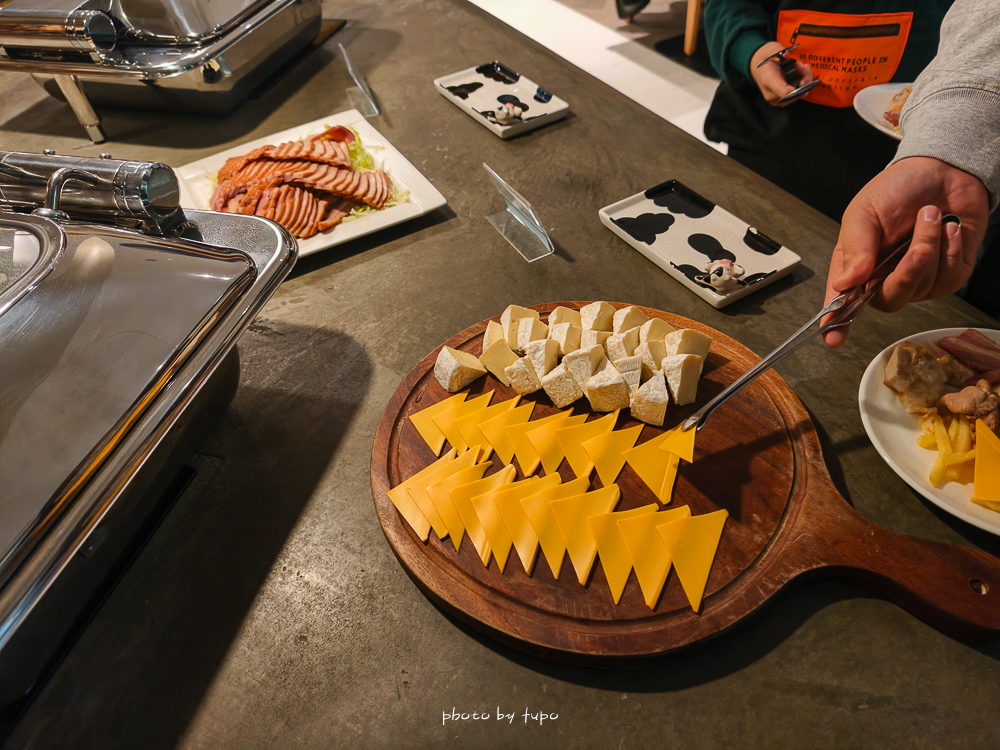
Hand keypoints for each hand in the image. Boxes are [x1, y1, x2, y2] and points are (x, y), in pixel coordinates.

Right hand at [750, 42, 812, 106]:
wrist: (758, 68)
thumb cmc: (765, 60)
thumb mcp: (769, 50)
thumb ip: (777, 51)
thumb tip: (786, 54)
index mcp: (768, 81)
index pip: (785, 92)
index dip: (799, 86)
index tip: (802, 70)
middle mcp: (772, 94)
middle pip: (795, 94)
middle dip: (804, 79)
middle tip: (801, 65)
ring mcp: (777, 100)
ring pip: (798, 95)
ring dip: (805, 81)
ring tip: (801, 67)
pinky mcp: (782, 100)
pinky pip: (796, 95)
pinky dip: (803, 84)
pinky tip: (801, 73)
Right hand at [822, 157, 989, 347]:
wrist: (944, 171)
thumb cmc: (897, 189)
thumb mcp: (865, 211)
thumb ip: (856, 247)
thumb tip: (845, 284)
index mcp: (855, 266)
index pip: (841, 301)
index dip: (836, 322)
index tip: (833, 338)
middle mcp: (883, 278)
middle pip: (888, 300)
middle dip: (907, 272)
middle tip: (918, 242)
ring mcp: (915, 281)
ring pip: (921, 288)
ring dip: (931, 248)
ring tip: (932, 217)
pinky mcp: (946, 277)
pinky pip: (947, 280)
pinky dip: (951, 250)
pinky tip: (949, 228)